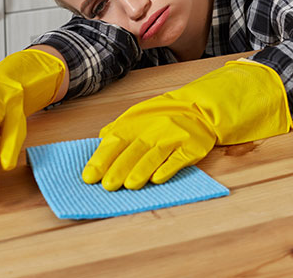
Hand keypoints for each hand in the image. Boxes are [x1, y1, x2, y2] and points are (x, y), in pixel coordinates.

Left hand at [82, 59, 292, 189]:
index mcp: (139, 121)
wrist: (203, 107)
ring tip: (129, 185)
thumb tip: (101, 138)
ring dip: (140, 170)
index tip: (89, 176)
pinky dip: (168, 169)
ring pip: (155, 154)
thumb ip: (121, 127)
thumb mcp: (141, 114)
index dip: (101, 158)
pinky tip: (158, 180)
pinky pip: (180, 158)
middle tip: (107, 186)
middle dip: (118, 168)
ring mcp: (175, 136)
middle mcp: (155, 127)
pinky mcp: (193, 146)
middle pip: (133, 149)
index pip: (116, 139)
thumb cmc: (167, 114)